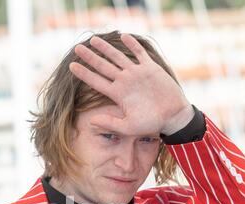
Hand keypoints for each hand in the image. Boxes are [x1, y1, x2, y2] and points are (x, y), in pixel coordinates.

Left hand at [69, 34, 193, 135]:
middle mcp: (125, 82)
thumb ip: (110, 123)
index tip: (71, 66)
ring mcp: (137, 74)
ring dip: (106, 48)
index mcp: (118, 94)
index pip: (97, 81)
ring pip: (118, 57)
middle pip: (103, 66)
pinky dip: (132, 45)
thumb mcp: (128, 127)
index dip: (84, 74)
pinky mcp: (150, 68)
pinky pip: (139, 53)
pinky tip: (123, 36)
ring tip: (94, 39)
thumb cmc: (151, 123)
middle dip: (90, 57)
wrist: (172, 116)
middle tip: (77, 48)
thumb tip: (91, 121)